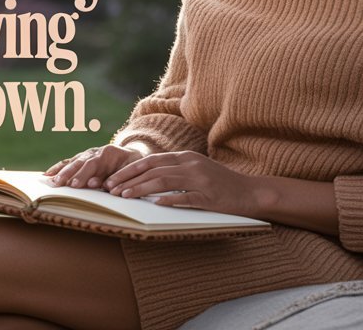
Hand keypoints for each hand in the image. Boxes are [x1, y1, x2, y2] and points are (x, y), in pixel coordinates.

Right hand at [44, 144, 144, 189]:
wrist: (133, 156)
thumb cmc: (133, 166)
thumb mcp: (130, 170)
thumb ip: (117, 177)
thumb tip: (102, 186)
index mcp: (108, 153)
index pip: (93, 164)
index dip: (84, 174)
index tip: (77, 185)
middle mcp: (94, 152)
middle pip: (79, 162)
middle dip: (68, 174)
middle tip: (59, 184)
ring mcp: (87, 154)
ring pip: (71, 162)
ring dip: (60, 172)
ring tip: (50, 181)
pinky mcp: (82, 159)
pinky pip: (68, 163)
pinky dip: (58, 168)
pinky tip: (47, 175)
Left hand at [104, 151, 258, 215]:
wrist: (251, 192)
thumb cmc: (221, 184)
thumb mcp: (196, 171)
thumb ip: (174, 171)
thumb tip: (146, 179)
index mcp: (186, 157)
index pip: (151, 160)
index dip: (130, 170)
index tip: (113, 179)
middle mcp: (191, 164)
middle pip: (153, 169)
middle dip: (129, 178)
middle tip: (111, 189)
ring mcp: (200, 179)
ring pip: (164, 181)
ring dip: (141, 189)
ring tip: (125, 196)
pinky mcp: (209, 196)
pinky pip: (186, 197)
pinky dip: (170, 200)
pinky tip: (155, 205)